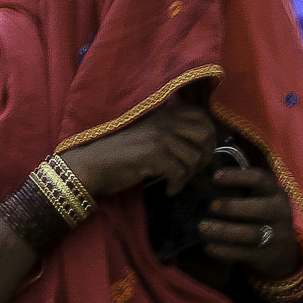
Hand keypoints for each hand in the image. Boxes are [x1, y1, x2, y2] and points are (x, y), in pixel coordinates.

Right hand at [61, 96, 215, 201]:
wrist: (93, 164)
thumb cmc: (122, 152)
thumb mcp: (149, 133)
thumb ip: (172, 131)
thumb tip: (206, 143)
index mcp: (164, 113)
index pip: (202, 115)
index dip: (209, 135)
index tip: (200, 152)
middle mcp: (164, 121)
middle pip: (206, 135)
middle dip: (205, 156)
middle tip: (193, 170)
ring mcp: (159, 136)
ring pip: (194, 157)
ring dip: (189, 175)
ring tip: (176, 181)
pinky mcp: (153, 155)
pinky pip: (180, 173)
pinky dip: (177, 186)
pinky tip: (168, 189)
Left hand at [199, 167, 300, 280]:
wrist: (280, 251)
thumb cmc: (258, 216)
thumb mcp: (257, 199)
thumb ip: (239, 189)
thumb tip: (201, 176)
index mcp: (276, 194)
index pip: (260, 180)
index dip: (238, 177)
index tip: (215, 177)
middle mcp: (281, 213)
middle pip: (260, 209)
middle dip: (233, 207)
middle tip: (210, 207)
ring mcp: (278, 236)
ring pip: (252, 234)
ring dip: (225, 231)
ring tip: (202, 228)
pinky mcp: (268, 256)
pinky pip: (245, 253)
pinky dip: (225, 251)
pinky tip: (208, 247)